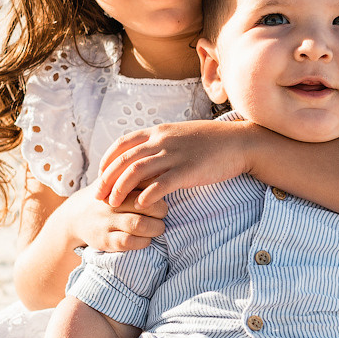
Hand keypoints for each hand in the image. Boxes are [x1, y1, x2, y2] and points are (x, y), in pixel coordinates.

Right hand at [65, 183, 166, 252]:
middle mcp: (112, 202)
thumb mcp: (115, 180)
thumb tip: (166, 167)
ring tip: (159, 227)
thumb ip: (136, 175)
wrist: (75, 216)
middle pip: (145, 204)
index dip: (159, 188)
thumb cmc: (106, 197)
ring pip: (139, 225)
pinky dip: (143, 242)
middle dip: (161, 210)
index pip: (144, 182)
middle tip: (163, 212)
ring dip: (156, 228)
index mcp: (116, 184)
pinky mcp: (104, 240)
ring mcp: (107, 221)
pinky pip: (128, 242)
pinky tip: (146, 239)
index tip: (163, 192)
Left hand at [98, 121, 258, 207]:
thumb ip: (161, 143)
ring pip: (136, 171)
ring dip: (121, 189)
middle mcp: (162, 140)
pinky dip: (147, 196)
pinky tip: (140, 206)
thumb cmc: (211, 142)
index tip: (100, 176)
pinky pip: (161, 184)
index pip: (122, 144)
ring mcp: (175, 155)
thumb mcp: (181, 135)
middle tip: (98, 195)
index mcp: (159, 131)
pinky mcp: (188, 170)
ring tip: (113, 203)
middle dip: (107, 179)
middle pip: (124, 160)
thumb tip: (145, 156)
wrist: (240, 142)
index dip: (107, 161)